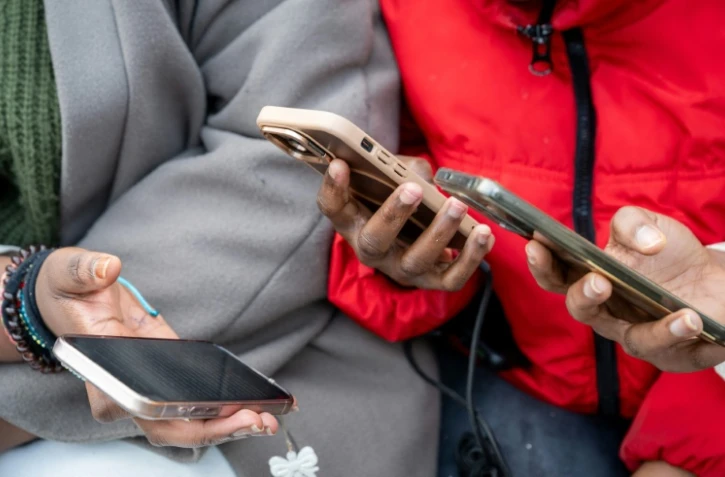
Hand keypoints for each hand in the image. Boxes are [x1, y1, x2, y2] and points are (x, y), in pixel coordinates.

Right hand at [36, 248, 279, 446]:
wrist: (75, 294)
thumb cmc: (68, 290)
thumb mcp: (70, 273)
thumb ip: (85, 270)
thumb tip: (107, 267)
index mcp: (100, 372)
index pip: (131, 407)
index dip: (168, 416)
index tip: (202, 412)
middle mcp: (125, 391)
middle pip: (168, 425)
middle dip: (212, 428)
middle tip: (254, 421)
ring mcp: (149, 386)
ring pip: (186, 420)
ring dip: (226, 423)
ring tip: (268, 418)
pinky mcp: (169, 373)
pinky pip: (196, 398)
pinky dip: (226, 405)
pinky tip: (258, 402)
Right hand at [316, 156, 493, 289]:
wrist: (415, 229)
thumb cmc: (398, 195)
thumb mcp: (392, 177)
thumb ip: (402, 170)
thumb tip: (423, 177)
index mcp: (353, 221)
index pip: (332, 207)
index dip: (333, 188)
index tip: (340, 164)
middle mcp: (372, 250)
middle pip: (375, 241)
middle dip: (394, 214)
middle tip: (412, 189)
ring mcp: (401, 268)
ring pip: (415, 261)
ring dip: (438, 233)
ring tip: (458, 206)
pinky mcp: (431, 280)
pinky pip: (451, 278)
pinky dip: (470, 258)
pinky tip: (483, 234)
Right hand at [526, 206, 724, 371]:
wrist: (713, 278)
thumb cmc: (669, 254)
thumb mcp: (648, 224)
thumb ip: (633, 222)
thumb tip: (647, 243)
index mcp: (590, 279)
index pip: (555, 275)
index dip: (542, 263)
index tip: (535, 245)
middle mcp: (606, 312)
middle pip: (581, 311)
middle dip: (585, 297)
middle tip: (598, 282)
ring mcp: (636, 335)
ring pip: (635, 340)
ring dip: (657, 330)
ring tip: (683, 315)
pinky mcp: (671, 354)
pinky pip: (674, 352)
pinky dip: (684, 337)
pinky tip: (695, 321)